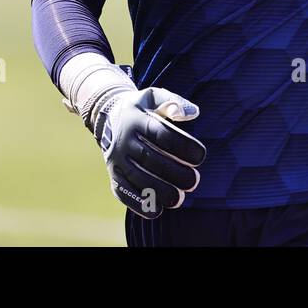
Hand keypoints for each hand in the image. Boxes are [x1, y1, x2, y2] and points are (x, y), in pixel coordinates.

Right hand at [84, 85, 207, 219]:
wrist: (106, 114)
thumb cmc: (141, 107)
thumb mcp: (153, 96)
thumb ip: (173, 102)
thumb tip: (193, 113)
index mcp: (137, 119)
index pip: (161, 134)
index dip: (182, 146)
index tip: (200, 156)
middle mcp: (124, 139)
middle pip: (150, 158)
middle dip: (173, 172)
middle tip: (194, 181)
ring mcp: (116, 158)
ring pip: (136, 177)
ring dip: (158, 191)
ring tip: (179, 200)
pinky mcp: (113, 173)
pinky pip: (122, 190)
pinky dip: (137, 203)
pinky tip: (155, 211)